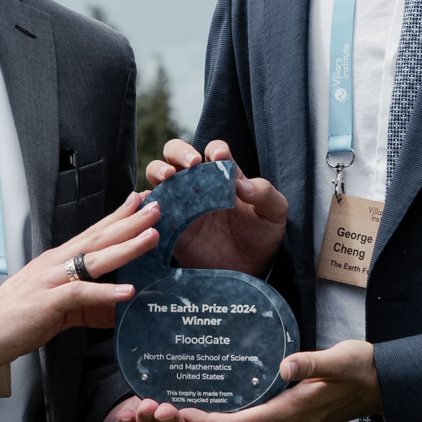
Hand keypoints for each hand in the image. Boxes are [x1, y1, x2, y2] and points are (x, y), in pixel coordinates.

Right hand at [0, 193, 157, 368]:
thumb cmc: (16, 318)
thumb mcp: (60, 309)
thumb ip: (89, 306)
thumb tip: (117, 307)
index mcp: (59, 260)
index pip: (94, 232)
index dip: (118, 216)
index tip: (140, 200)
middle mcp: (56, 263)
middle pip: (99, 237)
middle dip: (130, 222)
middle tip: (157, 207)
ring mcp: (51, 279)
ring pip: (94, 258)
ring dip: (125, 247)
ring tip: (151, 237)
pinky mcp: (47, 301)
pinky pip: (80, 293)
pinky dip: (105, 291)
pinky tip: (127, 290)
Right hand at [146, 139, 286, 274]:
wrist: (249, 271)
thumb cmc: (262, 236)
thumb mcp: (274, 213)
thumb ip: (264, 193)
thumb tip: (242, 185)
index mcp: (224, 175)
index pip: (214, 150)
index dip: (215, 150)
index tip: (220, 157)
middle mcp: (199, 184)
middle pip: (177, 154)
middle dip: (179, 152)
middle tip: (191, 163)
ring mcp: (182, 203)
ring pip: (158, 175)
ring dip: (158, 170)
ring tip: (168, 178)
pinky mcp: (170, 226)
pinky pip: (151, 210)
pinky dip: (147, 203)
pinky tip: (153, 205)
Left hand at [179, 340, 380, 421]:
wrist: (384, 384)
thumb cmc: (362, 369)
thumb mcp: (339, 360)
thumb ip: (311, 363)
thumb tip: (285, 365)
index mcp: (294, 414)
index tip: (183, 414)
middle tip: (172, 409)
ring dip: (219, 420)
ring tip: (190, 404)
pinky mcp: (295, 416)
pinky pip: (258, 421)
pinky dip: (236, 414)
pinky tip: (224, 398)